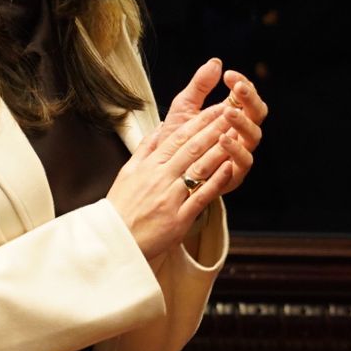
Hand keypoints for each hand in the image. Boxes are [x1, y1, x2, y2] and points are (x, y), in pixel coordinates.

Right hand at [107, 59, 266, 259]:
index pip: (179, 137)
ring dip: (220, 149)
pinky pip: (200, 197)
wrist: (113, 242)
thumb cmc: (122, 207)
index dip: (200, 121)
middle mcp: (161, 178)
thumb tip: (160, 126)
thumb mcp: (128, 172)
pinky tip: (229, 167)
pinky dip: (215, 181)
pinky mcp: (178, 219)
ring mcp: (170, 198)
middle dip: (215, 129)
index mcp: (150, 165)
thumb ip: (146, 148)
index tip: (217, 108)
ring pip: (199, 169)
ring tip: (237, 134)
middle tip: (234, 112)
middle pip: (192, 148)